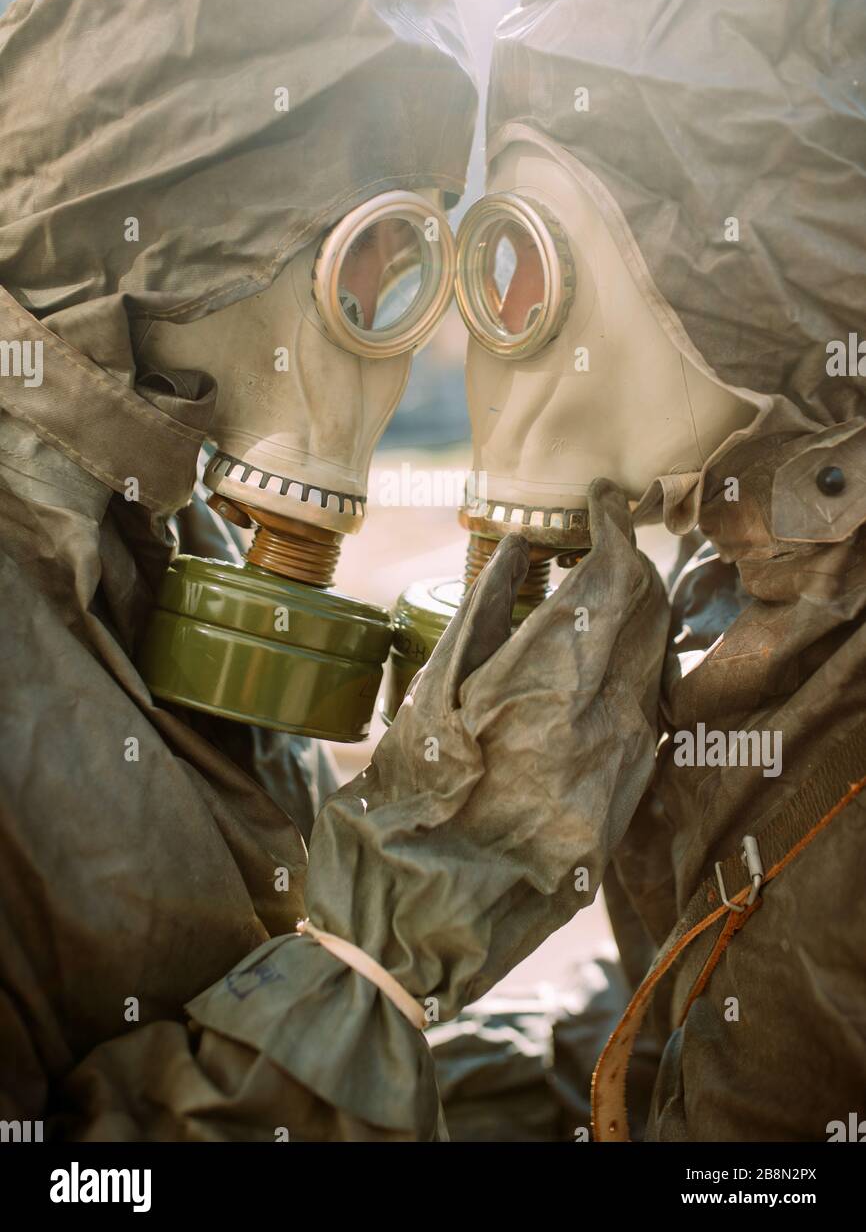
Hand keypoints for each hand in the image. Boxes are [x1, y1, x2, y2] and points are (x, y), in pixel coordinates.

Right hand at [304, 478, 669, 1016]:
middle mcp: (602, 721)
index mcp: (543, 683)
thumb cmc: (402, 809)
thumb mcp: (426, 698)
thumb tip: (519, 546)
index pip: (611, 577)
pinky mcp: (626, 803)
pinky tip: (592, 672)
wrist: (418, 927)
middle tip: (595, 544)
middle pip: (648, 612)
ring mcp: (623, 766)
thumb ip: (482, 614)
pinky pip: (649, 714)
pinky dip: (630, 676)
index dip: (611, 526)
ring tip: (591, 602)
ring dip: (633, 619)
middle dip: (628, 566)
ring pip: (656, 660)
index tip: (597, 504)